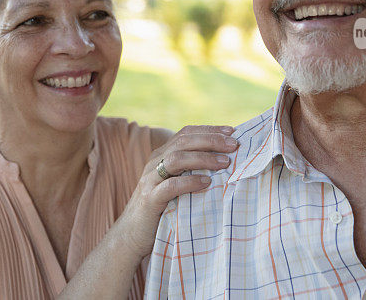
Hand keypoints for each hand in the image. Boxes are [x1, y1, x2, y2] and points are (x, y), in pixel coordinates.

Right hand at [116, 125, 237, 256]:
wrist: (132, 235)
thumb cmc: (162, 209)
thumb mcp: (177, 184)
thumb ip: (192, 171)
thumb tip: (226, 162)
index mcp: (162, 155)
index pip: (186, 133)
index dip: (209, 130)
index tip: (232, 132)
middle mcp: (155, 162)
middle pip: (183, 141)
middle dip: (211, 140)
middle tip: (233, 145)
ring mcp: (150, 179)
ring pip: (177, 159)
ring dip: (203, 158)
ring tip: (225, 163)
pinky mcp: (150, 199)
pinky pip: (171, 186)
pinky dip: (190, 182)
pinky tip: (207, 184)